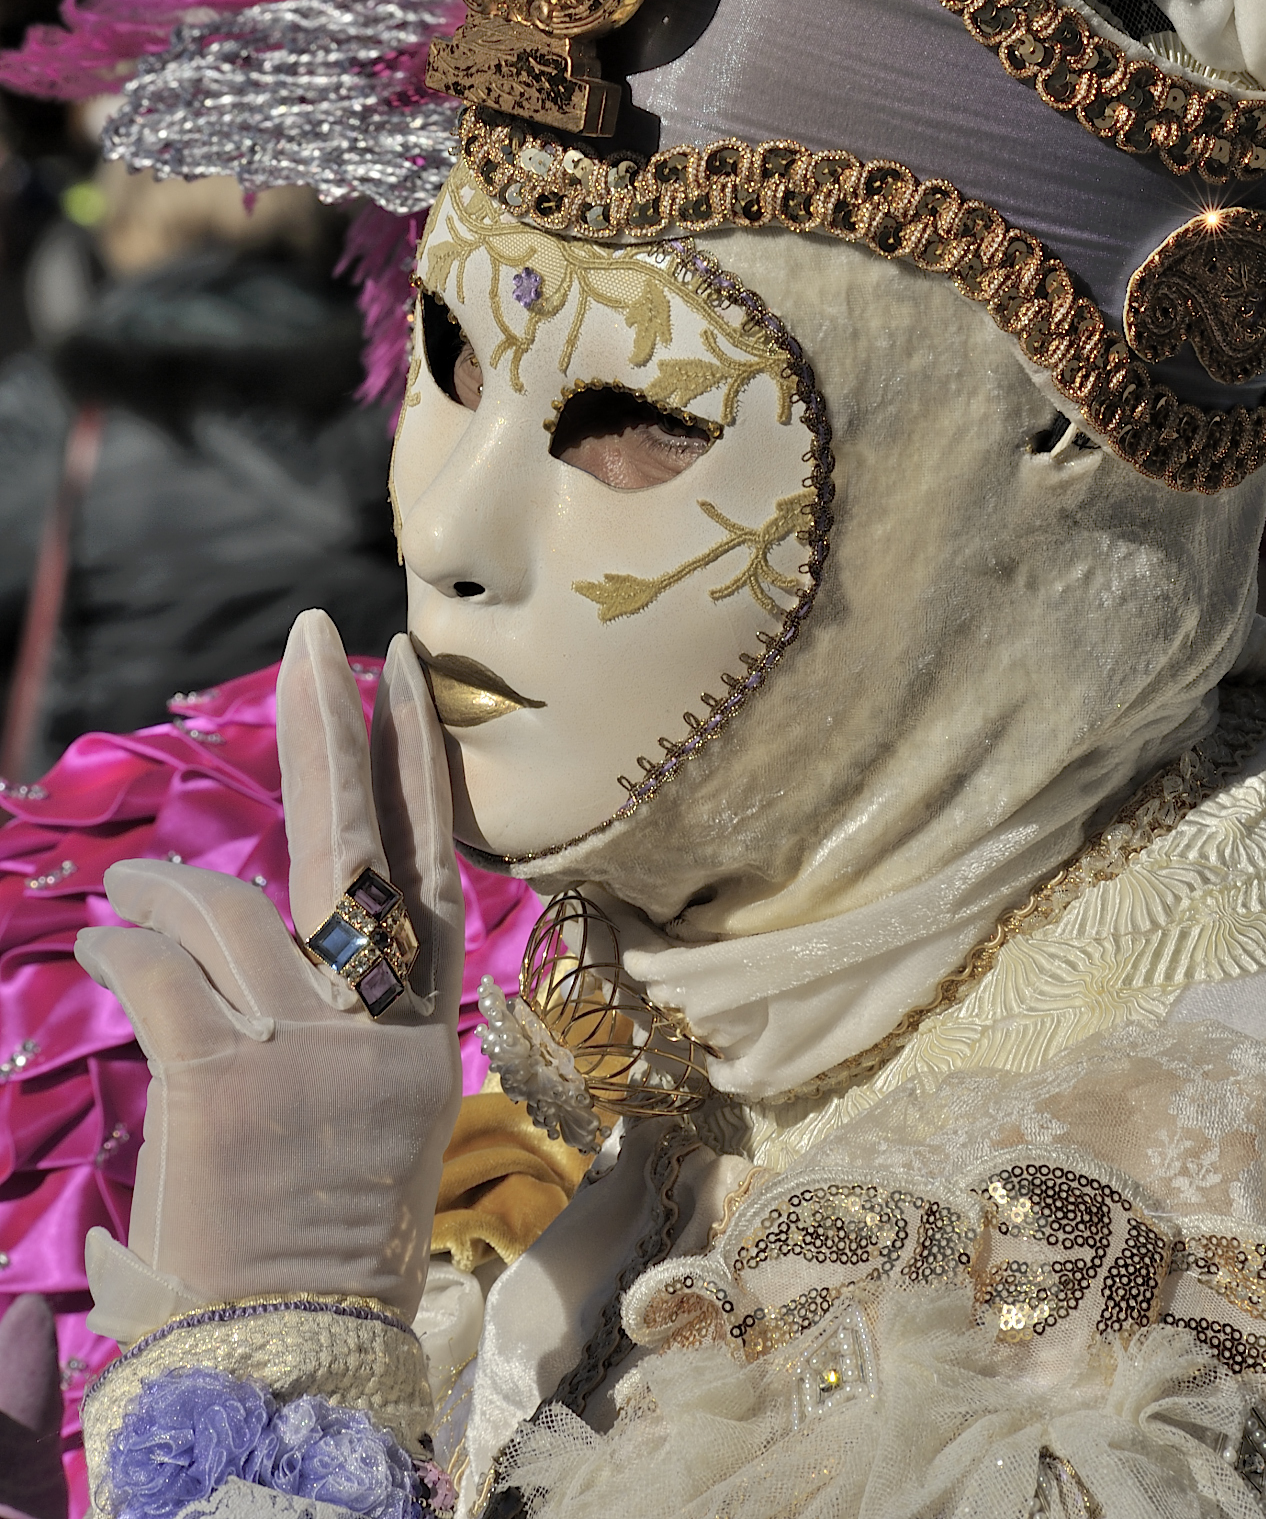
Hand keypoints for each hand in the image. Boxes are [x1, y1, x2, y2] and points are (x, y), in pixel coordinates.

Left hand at [76, 613, 464, 1323]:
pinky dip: (121, 946)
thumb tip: (291, 935)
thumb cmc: (316, 1250)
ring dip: (166, 883)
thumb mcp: (368, 1128)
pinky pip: (160, 973)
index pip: (436, 872)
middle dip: (335, 728)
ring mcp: (307, 1051)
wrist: (290, 1360)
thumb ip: (345, 1024)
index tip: (405, 675)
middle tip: (316, 634)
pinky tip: (100, 941)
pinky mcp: (226, 1082)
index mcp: (424, 1039)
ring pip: (230, 907)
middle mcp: (380, 1030)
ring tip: (128, 890)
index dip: (423, 767)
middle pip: (364, 847)